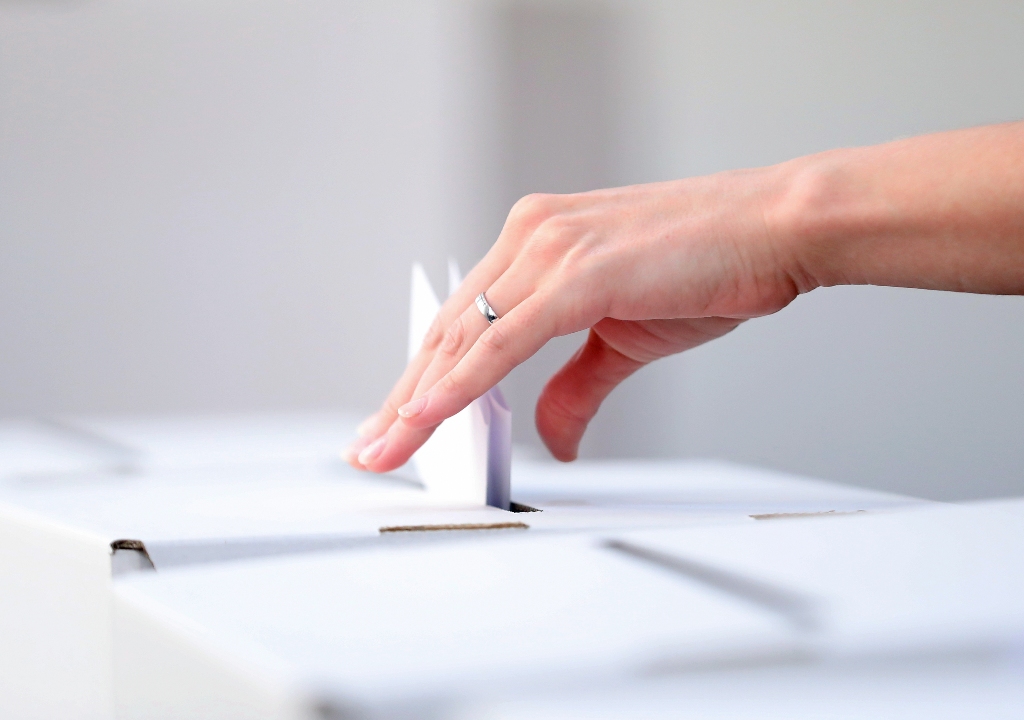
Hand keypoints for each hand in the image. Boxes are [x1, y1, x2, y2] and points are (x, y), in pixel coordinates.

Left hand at [345, 165, 805, 471]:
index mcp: (536, 243)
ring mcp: (551, 251)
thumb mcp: (623, 340)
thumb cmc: (710, 265)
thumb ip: (576, 386)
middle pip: (448, 334)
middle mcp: (531, 238)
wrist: (777, 229)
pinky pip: (505, 341)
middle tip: (371, 449)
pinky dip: (463, 382)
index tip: (398, 423)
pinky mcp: (579, 274)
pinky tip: (429, 415)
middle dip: (403, 400)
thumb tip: (554, 437)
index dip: (424, 379)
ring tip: (385, 450)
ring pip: (464, 339)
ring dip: (418, 402)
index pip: (462, 325)